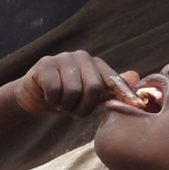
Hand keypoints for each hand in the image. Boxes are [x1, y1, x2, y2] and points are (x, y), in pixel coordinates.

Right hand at [13, 51, 138, 117]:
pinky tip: (50, 98)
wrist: (32, 96)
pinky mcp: (45, 65)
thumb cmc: (64, 97)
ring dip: (66, 106)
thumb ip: (110, 89)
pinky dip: (52, 101)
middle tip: (76, 113)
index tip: (135, 105)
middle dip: (84, 108)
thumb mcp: (89, 97)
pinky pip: (54, 90)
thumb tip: (135, 76)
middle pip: (94, 88)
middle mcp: (81, 57)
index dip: (123, 94)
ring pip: (73, 92)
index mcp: (95, 64)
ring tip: (61, 104)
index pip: (113, 80)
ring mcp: (62, 58)